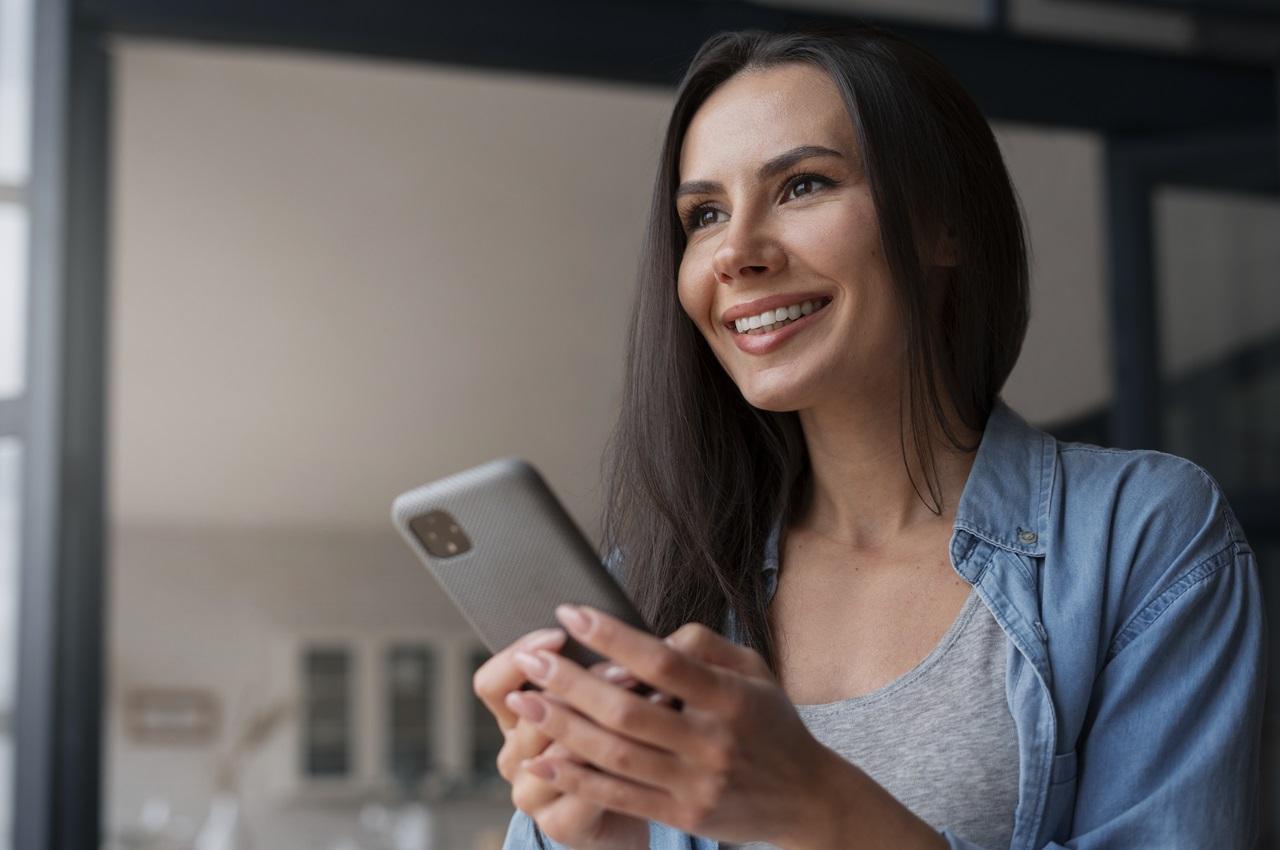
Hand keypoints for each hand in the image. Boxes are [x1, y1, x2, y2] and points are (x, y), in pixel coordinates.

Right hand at [473, 628, 648, 849]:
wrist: (620, 817)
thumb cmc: (611, 747)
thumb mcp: (598, 700)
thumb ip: (599, 667)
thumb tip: (635, 626)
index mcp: (514, 720)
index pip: (492, 684)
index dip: (520, 656)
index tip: (560, 632)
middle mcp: (514, 756)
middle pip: (532, 710)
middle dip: (584, 682)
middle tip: (627, 664)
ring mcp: (532, 793)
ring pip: (560, 750)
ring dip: (608, 720)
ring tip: (653, 695)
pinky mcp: (558, 824)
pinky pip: (585, 790)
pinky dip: (621, 764)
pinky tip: (653, 743)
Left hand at [505, 605, 831, 847]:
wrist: (807, 798)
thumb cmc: (771, 723)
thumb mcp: (753, 669)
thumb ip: (703, 644)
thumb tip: (650, 634)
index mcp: (729, 696)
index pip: (661, 661)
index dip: (612, 636)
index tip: (571, 613)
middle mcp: (712, 741)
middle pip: (627, 710)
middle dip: (571, 682)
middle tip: (531, 659)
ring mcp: (696, 783)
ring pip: (616, 755)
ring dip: (563, 728)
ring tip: (524, 704)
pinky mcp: (684, 814)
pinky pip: (619, 795)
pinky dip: (576, 777)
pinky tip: (542, 760)